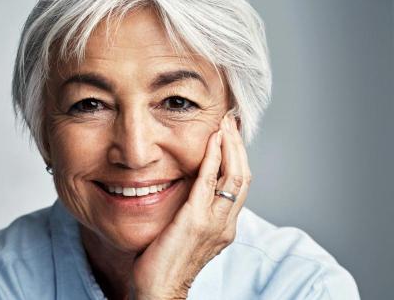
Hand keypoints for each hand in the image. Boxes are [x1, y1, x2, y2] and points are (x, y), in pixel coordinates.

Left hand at [131, 113, 251, 299]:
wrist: (159, 289)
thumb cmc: (166, 263)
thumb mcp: (186, 232)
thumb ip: (194, 209)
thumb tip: (188, 185)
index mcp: (224, 225)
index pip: (239, 184)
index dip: (238, 156)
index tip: (231, 132)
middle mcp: (226, 224)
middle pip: (243, 176)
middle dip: (238, 145)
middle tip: (232, 120)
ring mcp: (214, 223)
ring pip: (234, 177)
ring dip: (230, 146)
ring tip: (225, 123)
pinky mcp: (195, 221)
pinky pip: (209, 184)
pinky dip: (213, 159)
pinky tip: (213, 141)